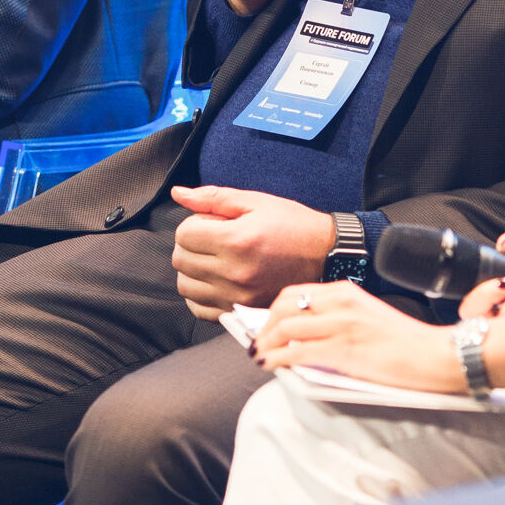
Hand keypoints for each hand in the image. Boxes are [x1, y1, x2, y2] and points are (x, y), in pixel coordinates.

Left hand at [170, 185, 335, 318]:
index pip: (184, 234)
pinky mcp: (241, 311)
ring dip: (193, 269)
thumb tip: (178, 193)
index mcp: (236, 240)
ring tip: (216, 258)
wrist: (326, 256)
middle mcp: (234, 271)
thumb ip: (213, 198)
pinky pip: (199, 309)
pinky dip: (200, 294)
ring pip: (185, 285)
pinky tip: (217, 279)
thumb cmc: (293, 225)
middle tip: (215, 237)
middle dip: (191, 244)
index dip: (195, 222)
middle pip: (181, 259)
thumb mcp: (256, 202)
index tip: (214, 222)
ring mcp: (237, 296)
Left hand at [252, 281, 461, 392]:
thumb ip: (339, 319)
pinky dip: (276, 359)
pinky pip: (296, 353)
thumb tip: (304, 336)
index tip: (265, 324)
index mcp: (347, 292)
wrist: (435, 355)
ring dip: (265, 343)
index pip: (296, 293)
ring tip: (260, 355)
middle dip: (264, 325)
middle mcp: (341, 303)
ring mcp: (341, 325)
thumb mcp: (369, 317)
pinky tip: (270, 365)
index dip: (273, 309)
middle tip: (258, 341)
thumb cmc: (407, 343)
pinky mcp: (342, 351)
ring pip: (285, 328)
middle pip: (284, 306)